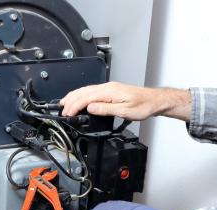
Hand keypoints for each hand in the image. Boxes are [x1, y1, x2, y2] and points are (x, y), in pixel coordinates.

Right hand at [60, 82, 191, 121]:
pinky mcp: (110, 91)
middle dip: (70, 101)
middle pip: (83, 92)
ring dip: (73, 97)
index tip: (68, 114)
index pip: (86, 98)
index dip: (74, 106)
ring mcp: (108, 88)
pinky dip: (81, 96)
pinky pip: (91, 92)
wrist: (154, 101)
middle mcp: (107, 88)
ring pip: (85, 90)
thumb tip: (90, 108)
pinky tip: (79, 100)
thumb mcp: (125, 111)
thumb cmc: (143, 106)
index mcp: (109, 92)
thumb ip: (105, 109)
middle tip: (62, 111)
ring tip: (64, 103)